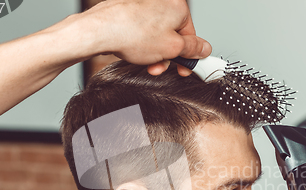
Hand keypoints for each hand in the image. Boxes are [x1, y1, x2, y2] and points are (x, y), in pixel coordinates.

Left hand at [68, 0, 210, 75]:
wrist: (101, 30)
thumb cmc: (132, 33)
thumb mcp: (172, 48)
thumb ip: (192, 50)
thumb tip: (204, 49)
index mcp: (177, 6)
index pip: (191, 35)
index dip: (188, 56)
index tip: (186, 68)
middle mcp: (162, 2)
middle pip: (174, 36)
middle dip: (168, 57)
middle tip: (162, 68)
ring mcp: (144, 6)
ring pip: (157, 36)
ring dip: (155, 54)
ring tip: (147, 64)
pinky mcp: (130, 13)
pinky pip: (143, 33)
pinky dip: (142, 46)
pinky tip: (136, 54)